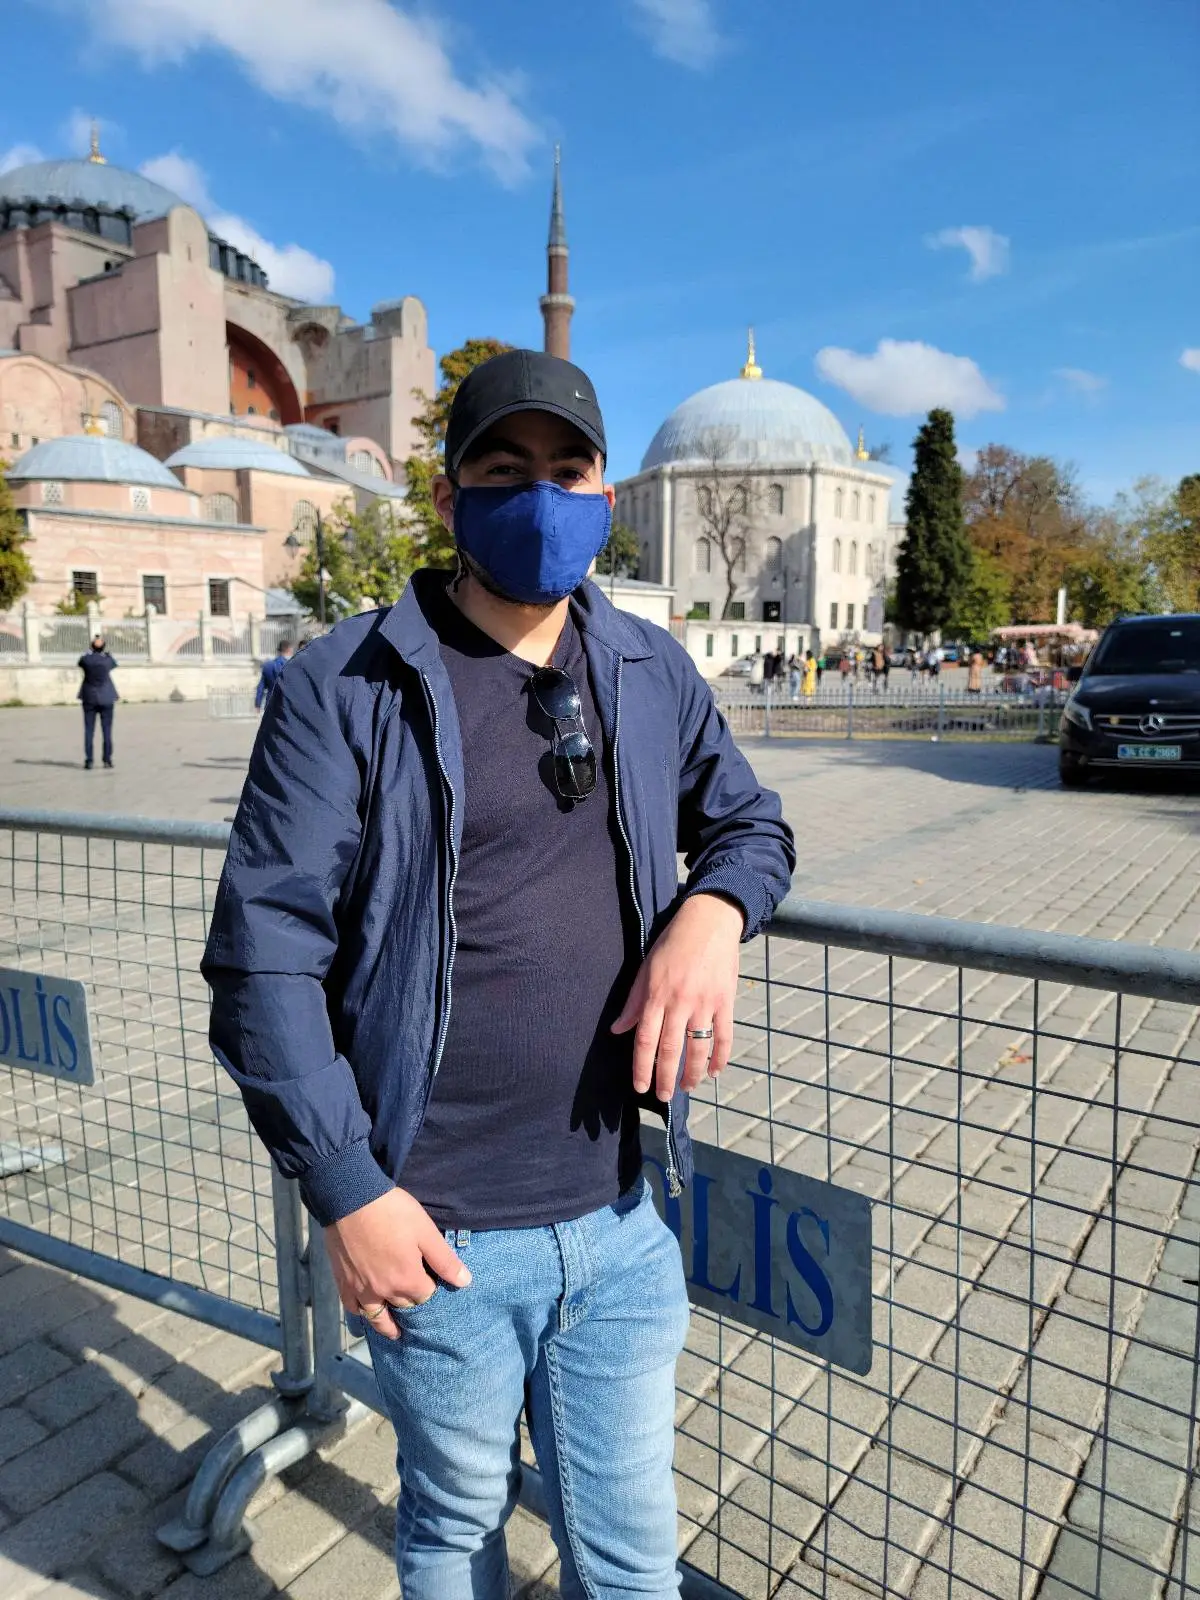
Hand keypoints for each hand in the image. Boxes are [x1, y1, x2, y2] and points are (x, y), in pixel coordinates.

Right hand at [323, 1186, 470, 1340]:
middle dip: (413, 1305)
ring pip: (377, 1317)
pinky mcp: (343, 1282)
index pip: (426, 1296)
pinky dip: (362, 1314)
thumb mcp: (426, 1232)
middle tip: (417, 1304)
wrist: (350, 1199)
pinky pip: (353, 1308)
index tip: (433, 1283)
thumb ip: (445, 1261)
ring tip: (396, 1332)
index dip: (432, 1290)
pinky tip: (366, 1313)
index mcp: (408, 1280)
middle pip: (404, 1306)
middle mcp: (385, 1291)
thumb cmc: (392, 1212)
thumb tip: (465, 1283)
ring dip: (388, 1325)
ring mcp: (361, 1290)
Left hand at [611, 893, 742, 1101]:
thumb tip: (617, 1030)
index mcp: (656, 995)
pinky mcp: (726, 1001)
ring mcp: (705, 1003)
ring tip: (687, 1087)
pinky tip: (714, 1071)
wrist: (710, 921)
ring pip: (698, 1048)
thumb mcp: (647, 968)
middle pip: (670, 1049)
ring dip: (693, 1073)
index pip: (645, 1039)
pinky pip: (724, 1036)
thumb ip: (634, 1002)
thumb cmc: (673, 943)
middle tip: (663, 1096)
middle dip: (665, 1077)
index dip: (641, 1067)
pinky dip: (720, 1057)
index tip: (640, 1087)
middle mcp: (680, 1002)